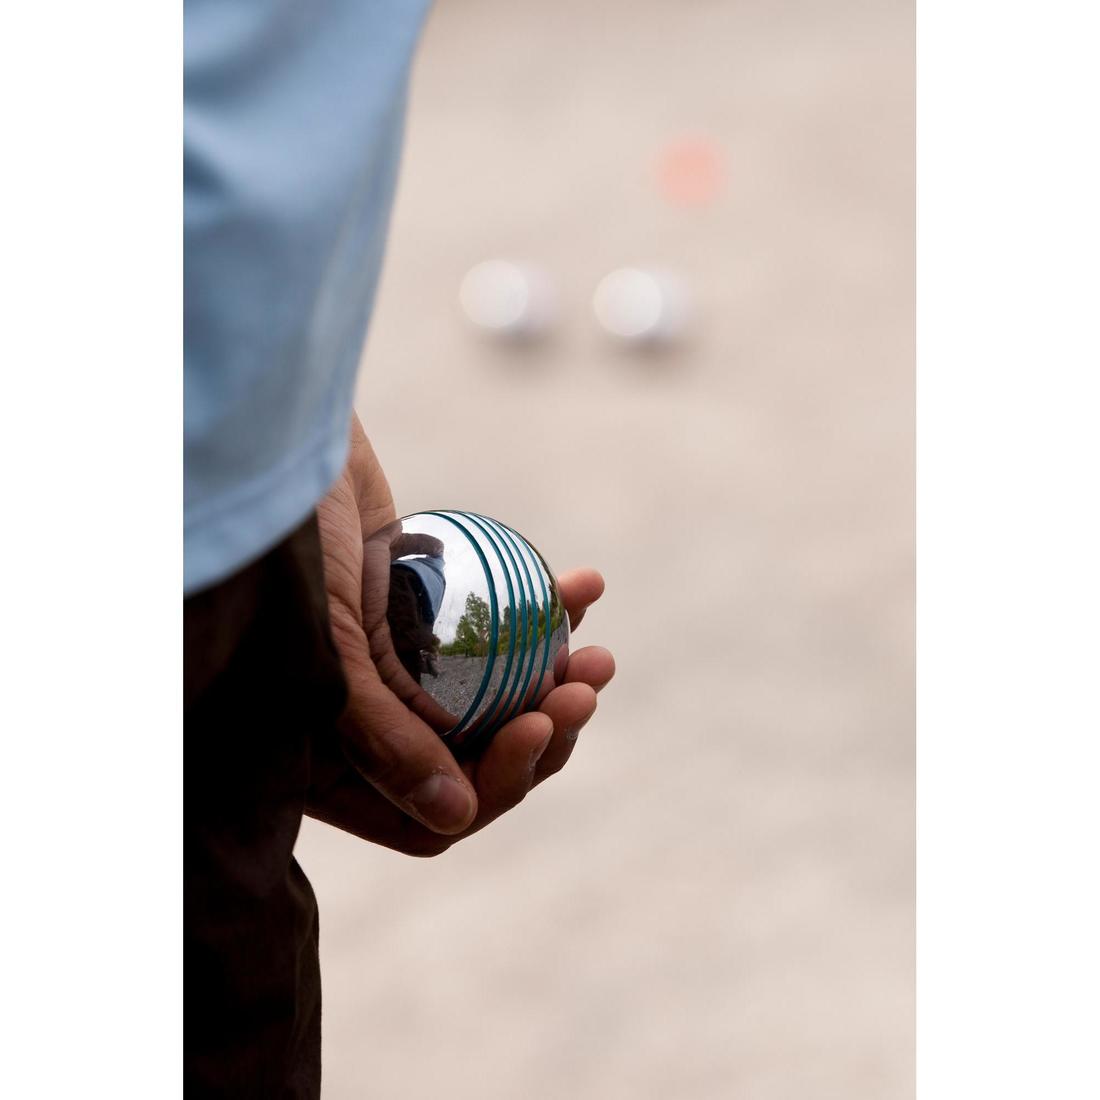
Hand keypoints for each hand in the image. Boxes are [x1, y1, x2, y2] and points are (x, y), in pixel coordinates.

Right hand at [309, 415, 614, 855]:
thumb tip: (457, 817)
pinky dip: (540, 612)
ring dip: (553, 682)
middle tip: (584, 691)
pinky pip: (491, 631)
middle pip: (472, 760)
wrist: (287, 447)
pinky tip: (584, 584)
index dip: (494, 783)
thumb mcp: (328, 640)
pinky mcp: (426, 614)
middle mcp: (366, 723)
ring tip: (600, 658)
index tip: (538, 726)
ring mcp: (399, 669)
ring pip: (492, 702)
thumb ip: (380, 736)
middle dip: (540, 735)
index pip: (425, 815)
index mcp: (325, 758)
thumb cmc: (291, 542)